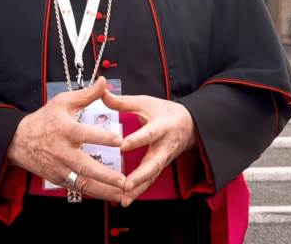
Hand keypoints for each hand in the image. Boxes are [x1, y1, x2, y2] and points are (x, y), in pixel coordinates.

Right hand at [6, 77, 124, 201]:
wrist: (19, 141)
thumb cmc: (45, 120)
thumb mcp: (63, 102)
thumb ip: (86, 94)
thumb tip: (103, 82)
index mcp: (65, 130)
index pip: (85, 134)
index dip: (102, 137)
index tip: (119, 141)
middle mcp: (62, 151)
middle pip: (84, 166)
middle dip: (105, 175)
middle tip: (123, 180)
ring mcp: (59, 168)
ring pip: (82, 182)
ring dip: (102, 190)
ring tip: (121, 194)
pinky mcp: (58, 179)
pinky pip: (77, 188)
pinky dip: (92, 194)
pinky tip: (108, 196)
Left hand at [101, 92, 195, 206]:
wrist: (188, 125)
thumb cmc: (164, 112)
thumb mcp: (145, 103)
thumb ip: (123, 101)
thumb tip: (102, 92)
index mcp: (162, 127)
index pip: (149, 134)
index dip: (137, 139)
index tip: (123, 145)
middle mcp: (164, 146)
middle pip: (154, 162)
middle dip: (140, 175)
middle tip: (126, 183)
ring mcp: (163, 159)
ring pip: (152, 176)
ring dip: (138, 188)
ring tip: (124, 197)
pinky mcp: (160, 167)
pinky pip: (149, 181)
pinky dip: (138, 191)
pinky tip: (125, 200)